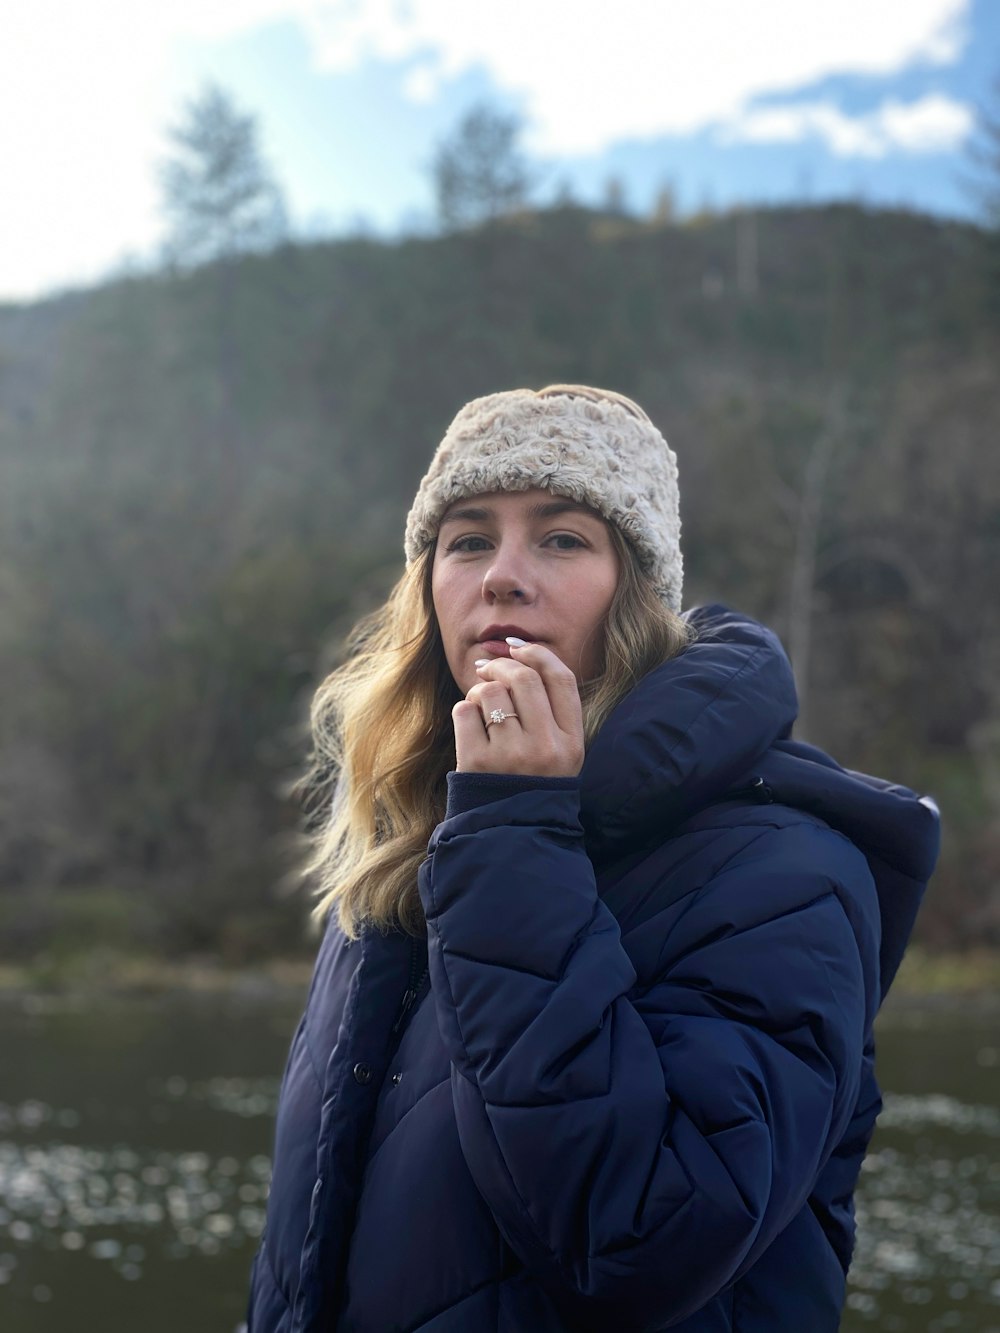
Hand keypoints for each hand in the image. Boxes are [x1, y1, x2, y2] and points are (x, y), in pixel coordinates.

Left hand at [452, 643, 584, 775]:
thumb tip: (515, 650)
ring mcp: (510, 756)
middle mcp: (545, 748)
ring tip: (480, 706)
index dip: (539, 654)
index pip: (562, 679)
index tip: (519, 648)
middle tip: (488, 669)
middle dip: (501, 665)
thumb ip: (549, 707)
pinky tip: (470, 726)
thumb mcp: (559, 750)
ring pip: (490, 692)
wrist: (508, 829)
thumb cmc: (532, 779)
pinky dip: (464, 710)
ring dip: (480, 690)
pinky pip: (464, 711)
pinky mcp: (476, 762)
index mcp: (571, 742)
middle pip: (524, 678)